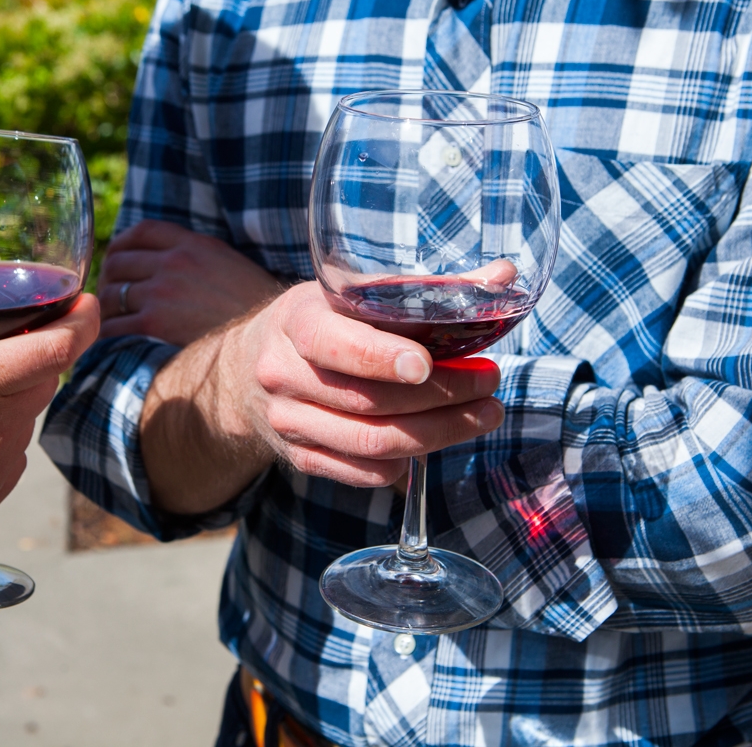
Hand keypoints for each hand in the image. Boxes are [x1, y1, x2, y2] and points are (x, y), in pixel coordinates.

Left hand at [99, 220, 281, 345]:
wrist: (266, 337)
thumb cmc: (253, 304)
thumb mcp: (226, 262)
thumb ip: (194, 253)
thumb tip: (165, 257)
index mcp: (192, 244)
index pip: (142, 231)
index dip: (122, 244)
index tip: (118, 257)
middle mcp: (173, 262)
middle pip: (118, 261)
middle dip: (109, 277)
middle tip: (111, 293)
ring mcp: (161, 292)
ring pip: (111, 293)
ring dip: (106, 306)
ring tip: (111, 317)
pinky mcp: (154, 323)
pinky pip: (115, 324)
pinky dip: (107, 331)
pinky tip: (113, 339)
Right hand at [141, 281, 504, 512]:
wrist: (247, 368)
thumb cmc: (317, 321)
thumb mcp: (351, 292)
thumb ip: (423, 289)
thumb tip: (503, 277)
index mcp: (296, 323)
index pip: (335, 344)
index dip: (381, 357)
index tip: (427, 363)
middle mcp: (284, 376)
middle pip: (367, 401)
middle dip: (440, 396)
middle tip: (488, 384)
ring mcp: (289, 423)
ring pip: (370, 443)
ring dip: (437, 434)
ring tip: (481, 415)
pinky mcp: (300, 458)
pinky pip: (361, 473)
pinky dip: (405, 463)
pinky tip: (437, 441)